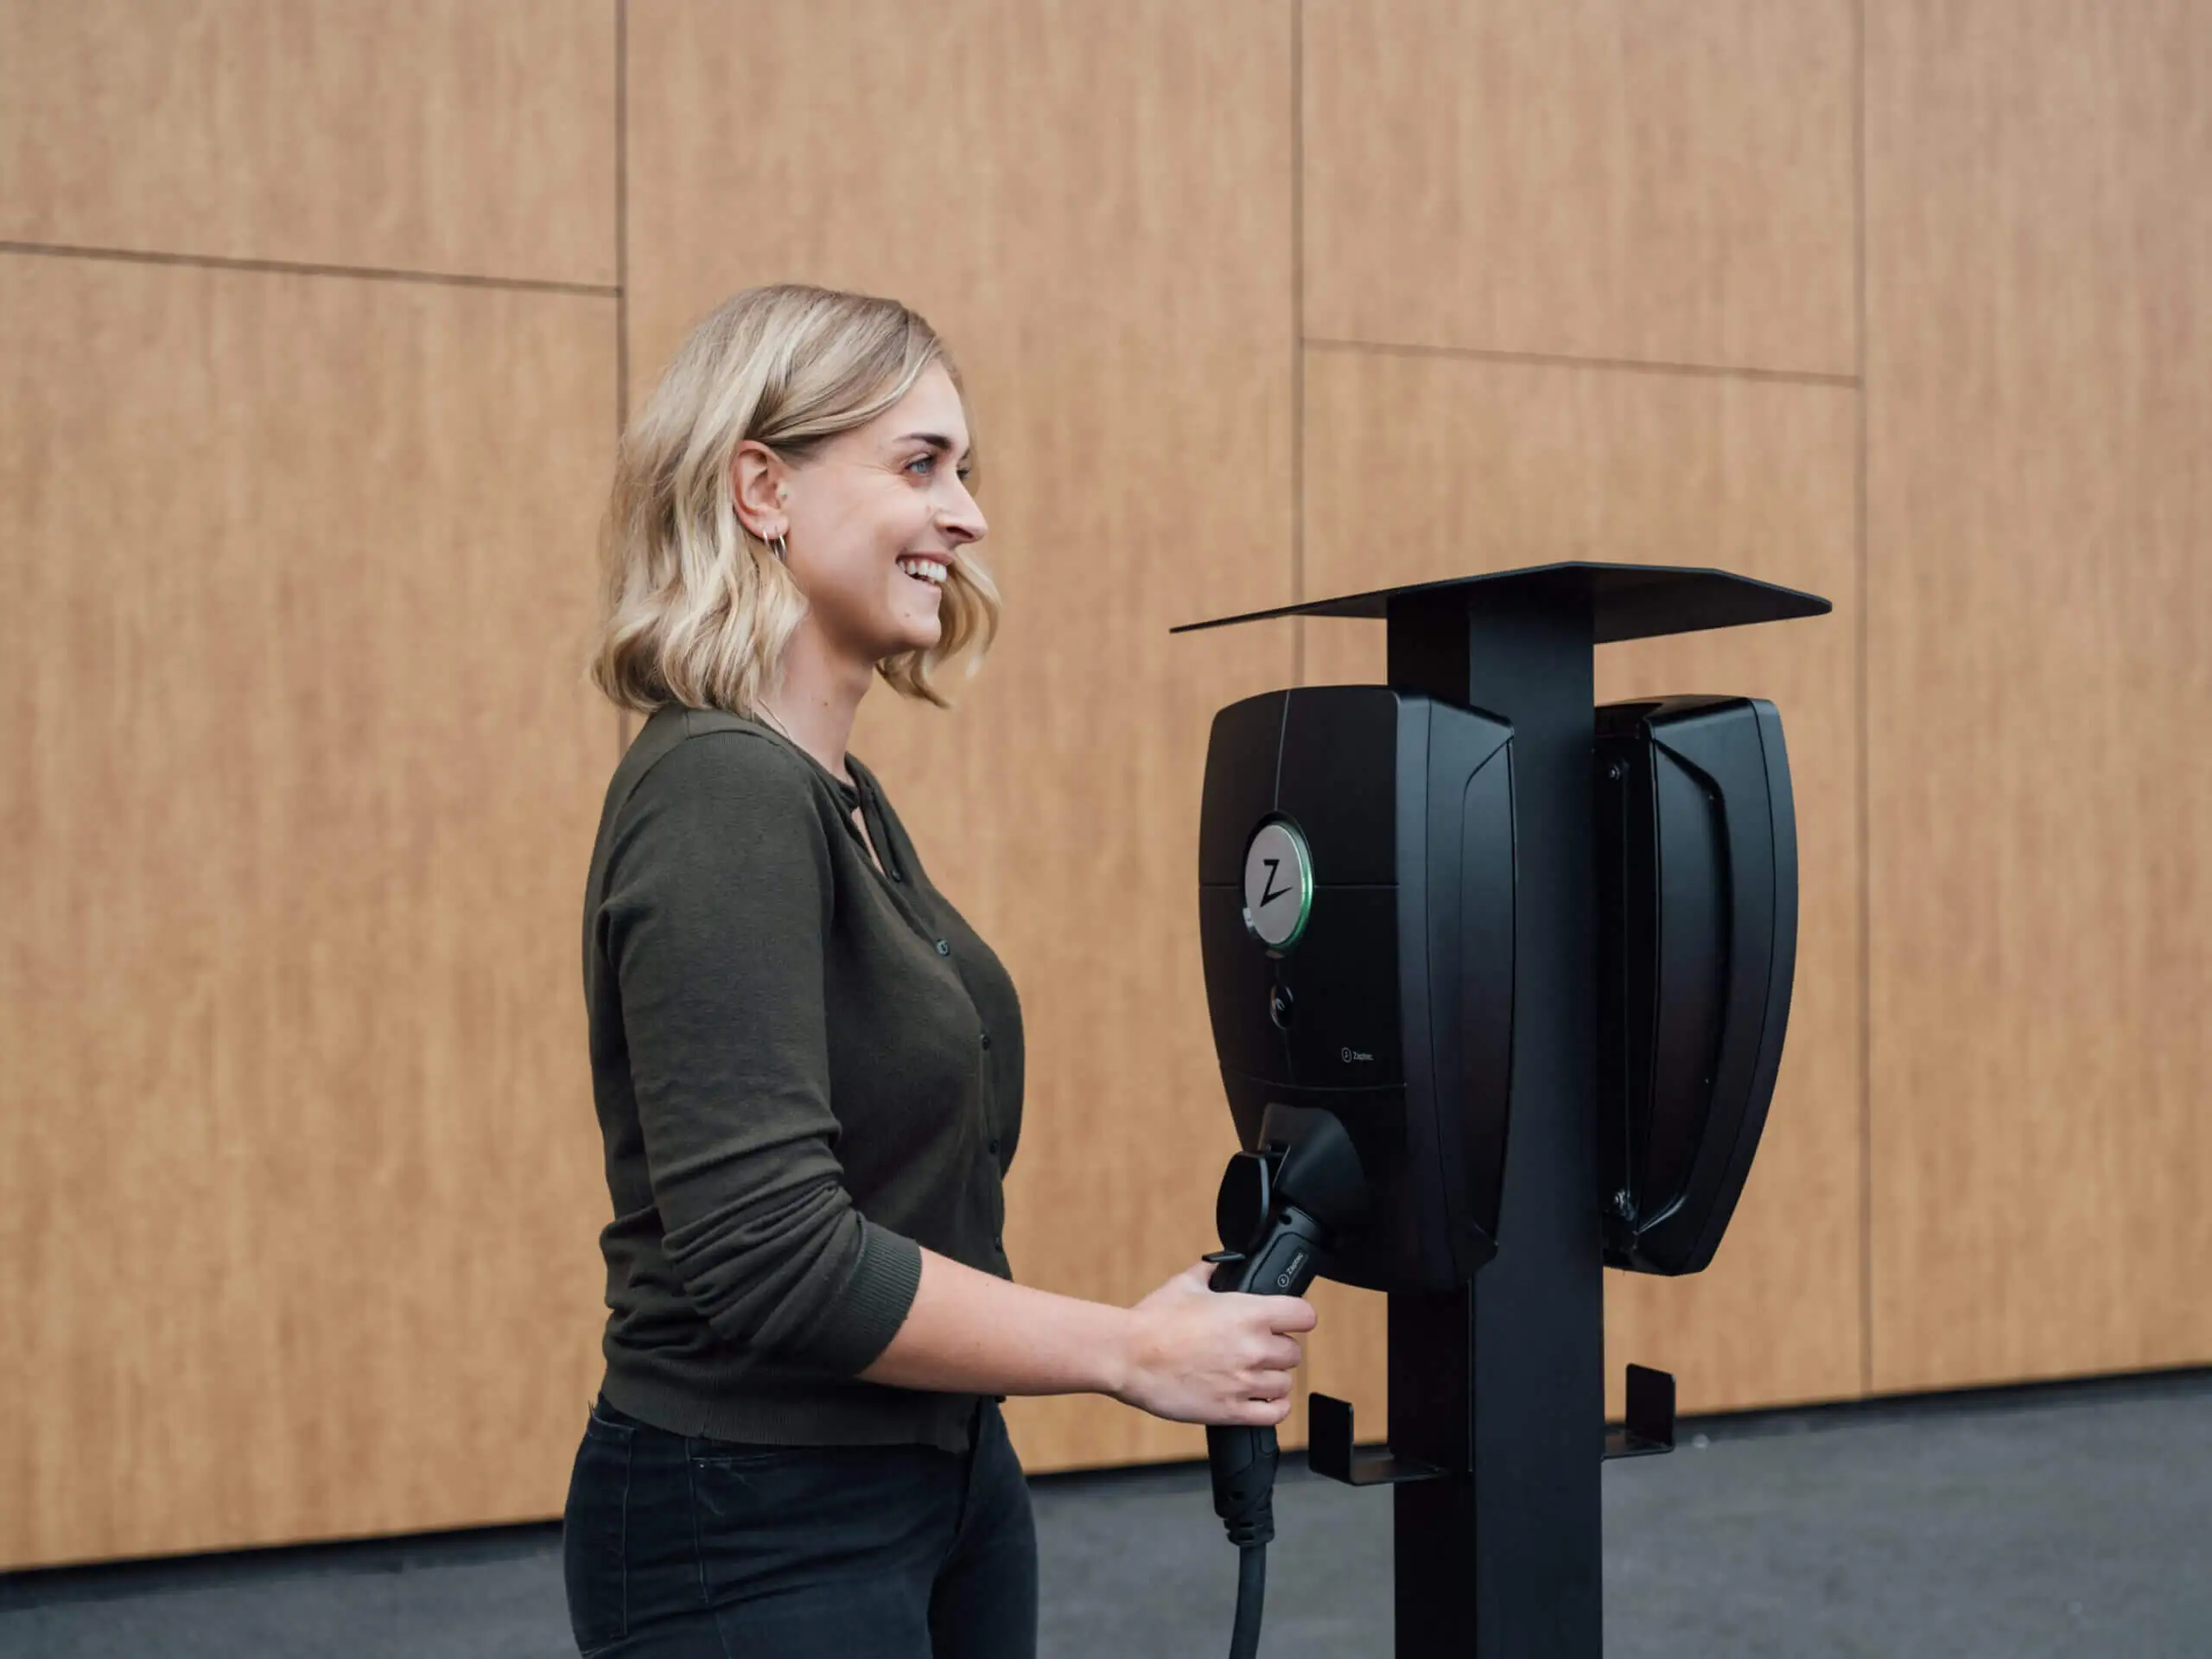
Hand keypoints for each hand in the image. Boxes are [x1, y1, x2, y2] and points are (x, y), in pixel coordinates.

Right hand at [1111, 1259, 1317, 1426]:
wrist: (1128, 1355)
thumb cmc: (1153, 1320)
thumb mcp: (1185, 1284)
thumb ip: (1210, 1273)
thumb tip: (1219, 1265)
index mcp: (1249, 1313)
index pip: (1305, 1315)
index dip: (1297, 1316)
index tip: (1289, 1319)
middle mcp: (1254, 1348)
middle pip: (1294, 1353)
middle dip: (1278, 1348)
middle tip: (1258, 1347)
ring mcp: (1244, 1382)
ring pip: (1285, 1384)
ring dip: (1273, 1378)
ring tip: (1253, 1373)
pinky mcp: (1231, 1410)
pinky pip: (1273, 1413)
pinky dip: (1273, 1407)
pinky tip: (1263, 1399)